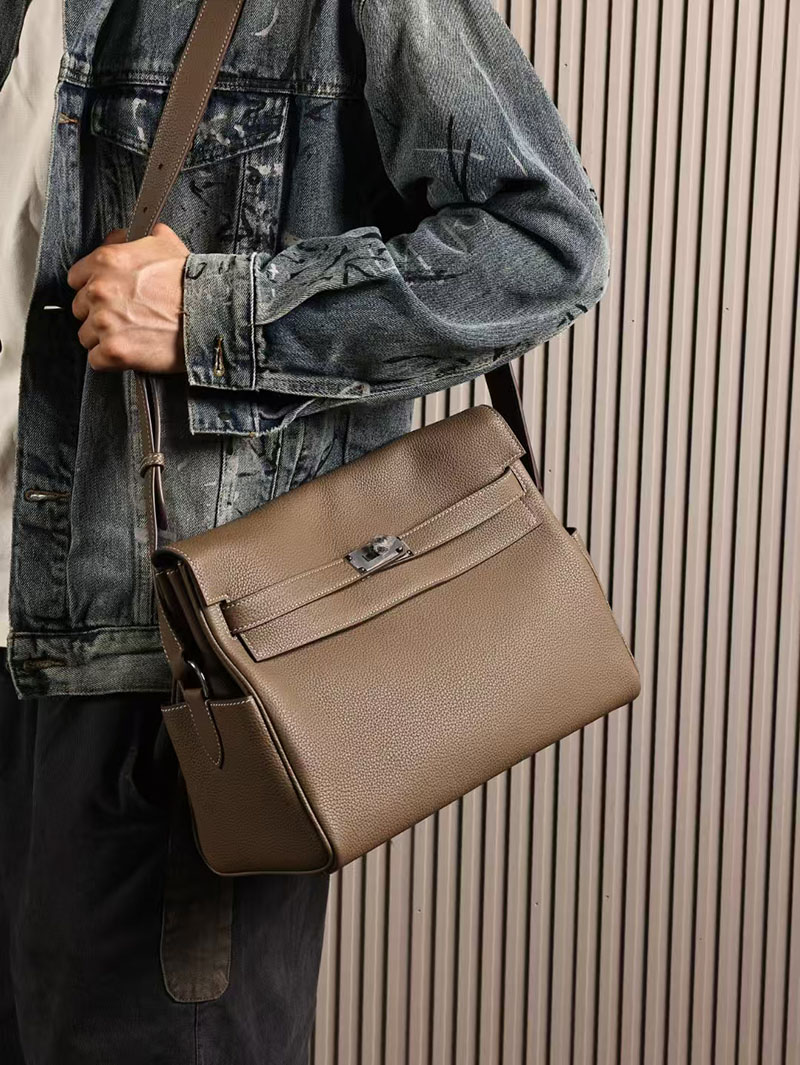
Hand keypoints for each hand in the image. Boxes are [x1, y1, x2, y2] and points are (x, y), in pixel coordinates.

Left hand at [67, 222, 190, 373]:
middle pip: (80, 309)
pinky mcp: (114, 351)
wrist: (211, 314)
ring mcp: (104, 323)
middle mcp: (99, 291)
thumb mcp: (166, 243)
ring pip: (86, 336)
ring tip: (130, 337)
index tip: (107, 296)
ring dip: (103, 338)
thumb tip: (126, 238)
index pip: (76, 278)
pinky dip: (110, 361)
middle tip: (124, 318)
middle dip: (99, 314)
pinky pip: (96, 360)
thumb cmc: (192, 282)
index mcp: (106, 262)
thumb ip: (137, 239)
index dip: (92, 288)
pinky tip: (128, 353)